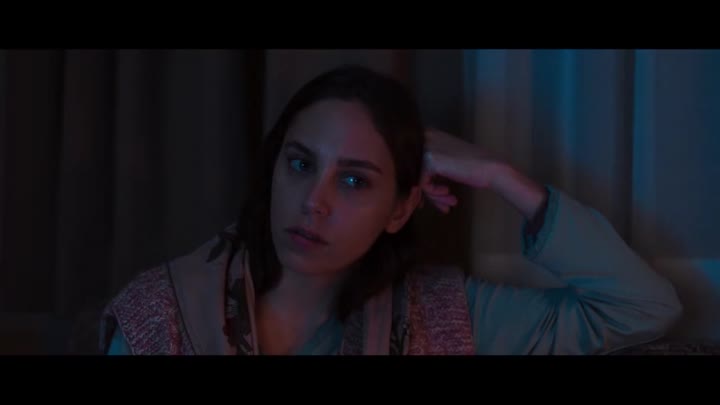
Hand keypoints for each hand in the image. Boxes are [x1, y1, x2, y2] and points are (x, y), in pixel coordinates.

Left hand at [420, 128, 547, 219]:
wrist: (491, 169)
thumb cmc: (473, 167)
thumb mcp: (448, 161)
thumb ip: (430, 166)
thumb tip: (413, 183)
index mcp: (429, 134)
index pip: (415, 162)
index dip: (422, 181)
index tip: (433, 195)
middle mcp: (426, 137)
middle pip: (416, 171)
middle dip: (428, 191)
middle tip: (442, 204)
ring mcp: (428, 148)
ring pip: (420, 179)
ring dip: (434, 195)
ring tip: (448, 204)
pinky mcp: (431, 161)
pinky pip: (423, 184)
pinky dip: (434, 193)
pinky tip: (448, 194)